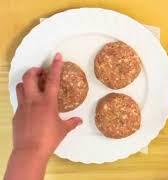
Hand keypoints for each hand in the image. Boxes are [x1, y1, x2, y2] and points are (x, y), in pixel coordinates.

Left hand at [5, 53, 81, 179]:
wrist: (30, 151)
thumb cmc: (49, 139)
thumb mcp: (63, 129)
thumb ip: (72, 122)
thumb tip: (79, 120)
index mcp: (47, 102)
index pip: (53, 79)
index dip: (56, 66)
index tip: (57, 56)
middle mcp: (33, 100)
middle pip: (29, 77)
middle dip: (35, 70)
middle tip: (41, 71)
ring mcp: (23, 106)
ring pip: (20, 86)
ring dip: (27, 82)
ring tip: (34, 84)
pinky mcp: (16, 114)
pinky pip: (19, 100)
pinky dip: (25, 97)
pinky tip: (31, 105)